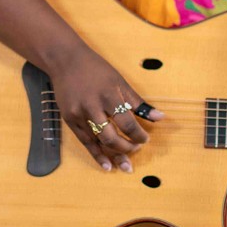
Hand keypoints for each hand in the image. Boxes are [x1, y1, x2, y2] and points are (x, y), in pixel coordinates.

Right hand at [48, 43, 163, 172]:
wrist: (65, 61)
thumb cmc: (96, 69)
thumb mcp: (120, 81)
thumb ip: (138, 102)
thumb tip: (160, 118)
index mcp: (108, 95)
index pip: (126, 122)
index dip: (138, 135)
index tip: (145, 139)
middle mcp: (91, 107)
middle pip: (111, 136)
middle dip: (126, 148)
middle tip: (136, 150)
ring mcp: (78, 115)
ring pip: (98, 142)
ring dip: (113, 156)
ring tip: (125, 166)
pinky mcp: (69, 120)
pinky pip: (85, 142)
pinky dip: (96, 155)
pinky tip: (107, 166)